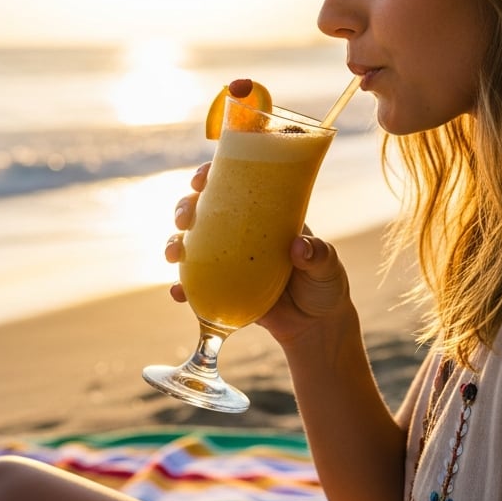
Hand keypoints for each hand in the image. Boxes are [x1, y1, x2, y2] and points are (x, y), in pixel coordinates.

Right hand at [163, 164, 353, 344]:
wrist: (316, 325)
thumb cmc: (324, 285)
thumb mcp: (328, 265)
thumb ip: (318, 255)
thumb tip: (298, 247)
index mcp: (264, 216)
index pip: (234, 184)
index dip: (212, 175)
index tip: (202, 178)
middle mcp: (241, 233)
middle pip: (203, 209)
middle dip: (185, 206)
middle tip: (185, 217)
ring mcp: (228, 261)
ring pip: (191, 243)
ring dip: (174, 243)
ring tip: (174, 254)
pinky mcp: (221, 290)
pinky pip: (194, 286)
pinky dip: (182, 288)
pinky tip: (177, 293)